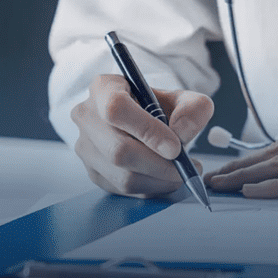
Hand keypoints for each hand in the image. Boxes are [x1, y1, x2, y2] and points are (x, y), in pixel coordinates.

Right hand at [71, 74, 213, 196]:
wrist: (141, 121)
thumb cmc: (157, 107)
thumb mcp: (180, 98)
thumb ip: (192, 108)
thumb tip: (183, 132)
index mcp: (102, 88)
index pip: (116, 109)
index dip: (147, 130)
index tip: (175, 147)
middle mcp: (86, 117)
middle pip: (118, 150)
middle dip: (158, 164)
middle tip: (186, 166)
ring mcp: (85, 147)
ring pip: (121, 176)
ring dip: (158, 180)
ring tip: (181, 173)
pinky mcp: (92, 172)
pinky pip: (123, 190)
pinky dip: (151, 188)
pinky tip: (165, 178)